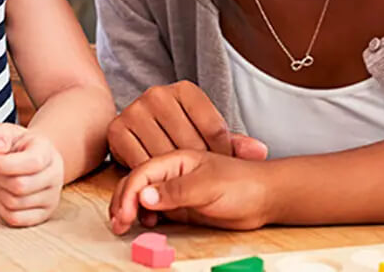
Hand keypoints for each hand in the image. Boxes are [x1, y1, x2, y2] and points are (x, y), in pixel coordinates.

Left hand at [0, 123, 64, 226]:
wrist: (37, 159)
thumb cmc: (20, 147)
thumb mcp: (8, 133)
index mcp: (48, 152)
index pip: (31, 163)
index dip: (4, 164)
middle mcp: (55, 175)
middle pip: (20, 186)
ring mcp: (52, 197)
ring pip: (15, 203)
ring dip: (0, 192)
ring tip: (2, 180)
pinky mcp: (44, 214)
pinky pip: (15, 218)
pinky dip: (3, 208)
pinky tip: (5, 194)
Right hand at [107, 81, 267, 167]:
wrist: (137, 129)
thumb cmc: (178, 134)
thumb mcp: (207, 135)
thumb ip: (234, 144)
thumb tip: (260, 151)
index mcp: (185, 89)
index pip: (214, 129)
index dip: (222, 154)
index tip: (220, 166)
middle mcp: (157, 94)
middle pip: (189, 143)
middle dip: (198, 167)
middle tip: (200, 180)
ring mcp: (134, 110)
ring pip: (164, 155)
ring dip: (175, 175)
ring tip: (183, 184)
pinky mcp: (116, 130)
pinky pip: (140, 162)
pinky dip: (153, 177)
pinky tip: (162, 183)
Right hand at [109, 150, 274, 233]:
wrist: (263, 198)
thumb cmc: (242, 184)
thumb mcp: (209, 187)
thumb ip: (176, 191)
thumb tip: (143, 196)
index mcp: (177, 157)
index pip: (142, 171)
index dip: (129, 192)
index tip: (126, 213)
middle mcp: (171, 170)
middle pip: (135, 181)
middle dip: (123, 201)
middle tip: (120, 224)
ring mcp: (173, 187)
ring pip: (139, 195)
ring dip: (129, 209)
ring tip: (126, 226)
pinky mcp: (177, 203)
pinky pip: (152, 208)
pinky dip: (142, 216)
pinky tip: (147, 224)